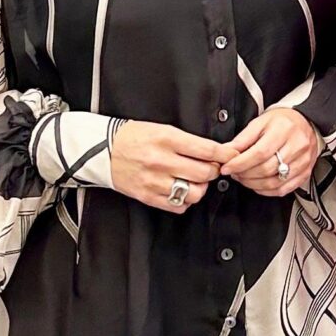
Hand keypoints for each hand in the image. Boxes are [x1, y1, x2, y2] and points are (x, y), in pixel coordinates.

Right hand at [107, 121, 229, 213]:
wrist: (103, 149)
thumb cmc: (133, 137)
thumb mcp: (162, 129)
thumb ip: (187, 141)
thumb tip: (212, 152)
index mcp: (166, 139)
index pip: (206, 150)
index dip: (224, 154)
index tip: (231, 156)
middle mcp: (161, 161)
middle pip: (204, 173)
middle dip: (214, 171)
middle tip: (211, 168)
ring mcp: (154, 181)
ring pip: (194, 193)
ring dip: (200, 188)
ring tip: (195, 180)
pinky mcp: (148, 196)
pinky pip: (178, 206)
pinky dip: (185, 200)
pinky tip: (181, 190)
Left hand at [220, 107, 321, 197]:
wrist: (305, 123)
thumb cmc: (282, 122)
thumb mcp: (260, 122)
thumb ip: (243, 139)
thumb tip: (227, 152)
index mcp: (284, 130)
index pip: (259, 153)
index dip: (240, 163)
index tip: (227, 167)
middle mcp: (297, 146)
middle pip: (266, 169)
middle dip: (245, 174)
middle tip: (235, 172)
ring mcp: (303, 161)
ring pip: (274, 182)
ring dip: (253, 184)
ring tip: (244, 178)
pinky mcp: (305, 173)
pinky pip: (283, 190)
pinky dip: (266, 191)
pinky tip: (258, 184)